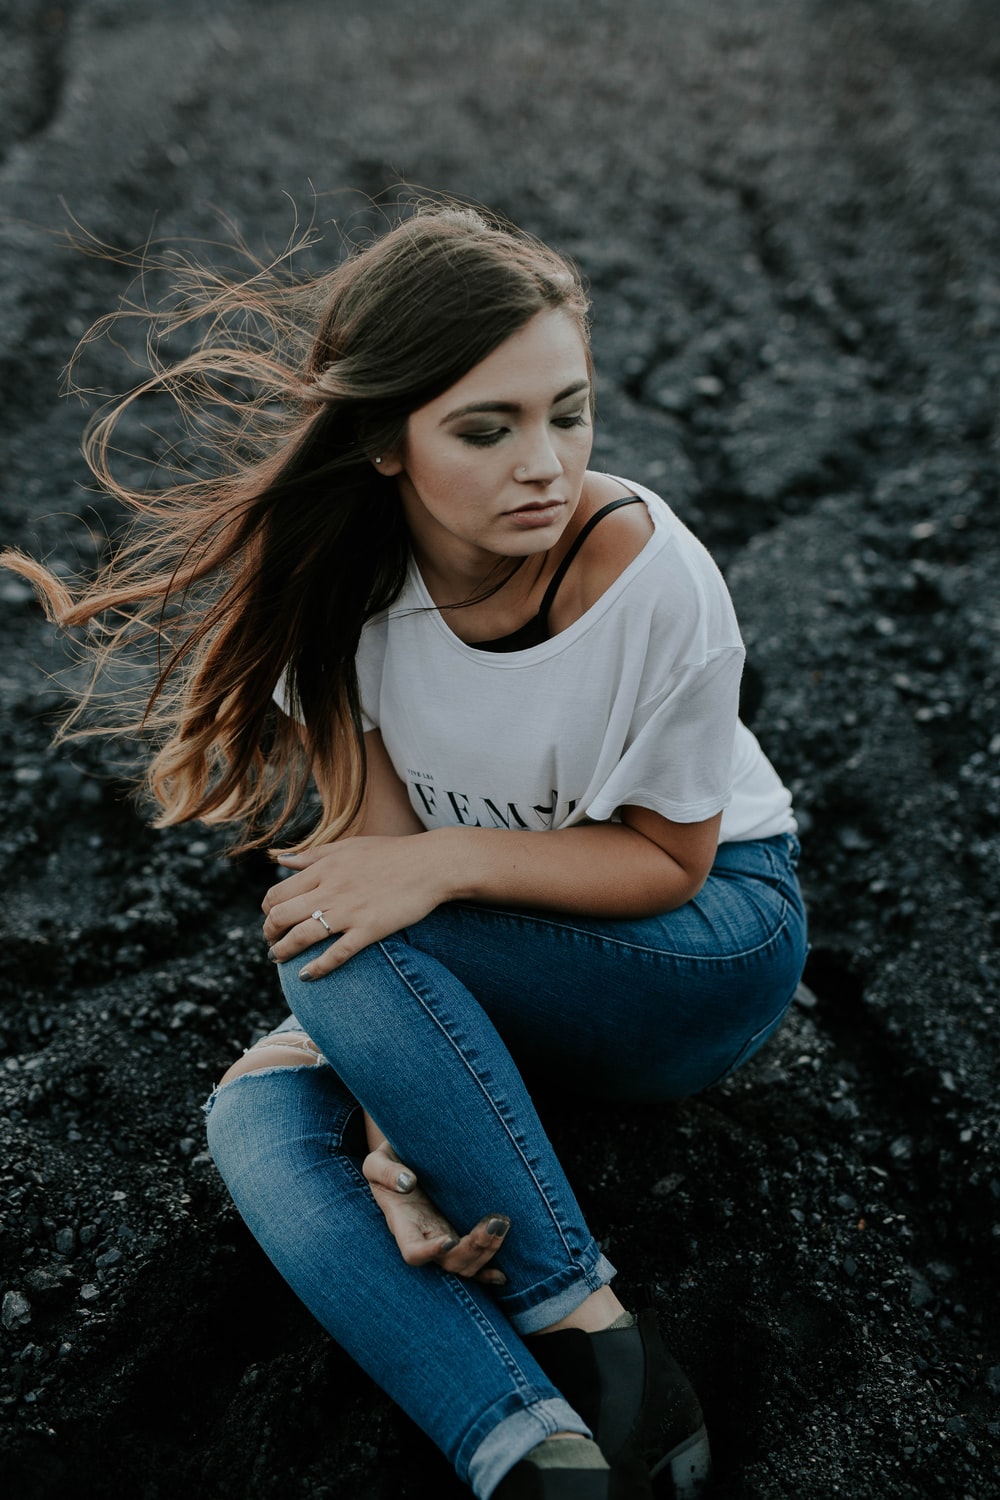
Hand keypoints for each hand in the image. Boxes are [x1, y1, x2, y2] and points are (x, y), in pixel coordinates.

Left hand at [261, 835, 449, 977]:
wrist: (432, 864)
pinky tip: (306, 976)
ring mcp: (349, 911)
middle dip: (269, 934)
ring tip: (279, 959)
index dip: (268, 911)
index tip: (272, 919)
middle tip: (272, 942)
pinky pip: (336, 954)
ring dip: (283, 952)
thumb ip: (313, 855)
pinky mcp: (369, 929)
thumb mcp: (349, 845)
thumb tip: (280, 861)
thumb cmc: (392, 853)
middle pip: (281, 917)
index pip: (277, 894)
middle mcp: (330, 890)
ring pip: (301, 937)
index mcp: (324, 868)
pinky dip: (316, 968)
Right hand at [362, 1139, 509, 1285]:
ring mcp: (441, 1238)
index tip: (448, 1240)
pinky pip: (471, 1263)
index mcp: (401, 1224)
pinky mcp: (455, 1233)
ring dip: (487, 1251)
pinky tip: (501, 1275)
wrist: (403, 1159)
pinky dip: (486, 1272)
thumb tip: (407, 1182)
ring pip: (463, 1264)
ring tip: (502, 1223)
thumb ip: (386, 1171)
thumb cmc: (388, 1162)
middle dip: (474, 1248)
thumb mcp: (377, 1161)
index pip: (412, 1252)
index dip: (430, 1253)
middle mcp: (423, 1238)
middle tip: (495, 1222)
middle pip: (448, 1262)